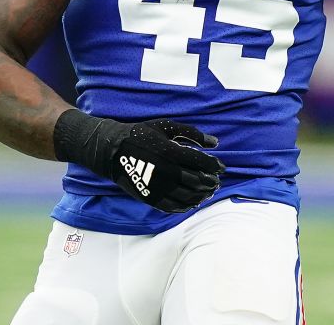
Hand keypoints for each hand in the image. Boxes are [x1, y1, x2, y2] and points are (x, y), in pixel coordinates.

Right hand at [54, 111, 224, 212]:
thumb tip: (215, 142)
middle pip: (197, 181)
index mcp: (171, 152)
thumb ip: (192, 133)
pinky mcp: (150, 197)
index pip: (202, 163)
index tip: (221, 168)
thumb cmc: (141, 134)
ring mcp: (158, 186)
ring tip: (207, 193)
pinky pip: (172, 206)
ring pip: (187, 196)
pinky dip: (185, 206)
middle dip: (210, 182)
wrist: (112, 151)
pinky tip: (192, 202)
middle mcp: (166, 172)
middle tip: (216, 182)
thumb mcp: (166, 127)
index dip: (215, 166)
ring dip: (201, 195)